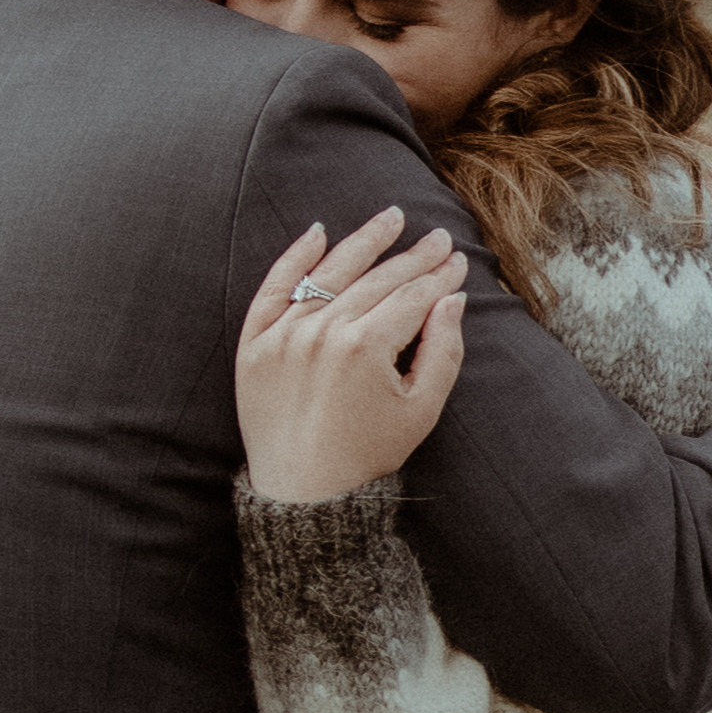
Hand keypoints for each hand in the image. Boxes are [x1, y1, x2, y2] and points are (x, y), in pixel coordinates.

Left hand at [237, 207, 468, 504]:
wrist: (303, 494)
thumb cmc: (367, 455)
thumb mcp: (421, 411)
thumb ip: (443, 352)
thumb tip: (453, 299)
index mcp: (365, 348)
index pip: (411, 297)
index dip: (438, 276)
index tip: (457, 260)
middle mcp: (322, 332)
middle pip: (377, 280)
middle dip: (413, 257)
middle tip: (438, 238)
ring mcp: (284, 334)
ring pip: (330, 272)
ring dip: (364, 241)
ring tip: (390, 219)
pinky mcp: (255, 343)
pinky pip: (275, 288)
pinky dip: (295, 258)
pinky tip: (318, 232)